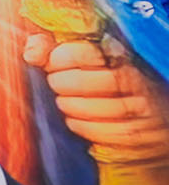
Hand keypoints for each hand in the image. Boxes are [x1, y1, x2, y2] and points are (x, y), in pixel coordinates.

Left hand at [26, 31, 168, 159]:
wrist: (152, 114)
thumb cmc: (110, 80)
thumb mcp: (92, 58)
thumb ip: (58, 48)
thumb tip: (31, 54)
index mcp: (125, 57)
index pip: (86, 51)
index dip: (61, 57)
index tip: (52, 62)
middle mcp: (138, 82)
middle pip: (85, 82)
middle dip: (62, 83)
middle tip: (57, 83)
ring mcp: (141, 110)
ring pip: (91, 109)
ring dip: (69, 105)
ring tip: (65, 101)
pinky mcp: (139, 135)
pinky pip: (101, 132)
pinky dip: (80, 126)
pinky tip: (75, 119)